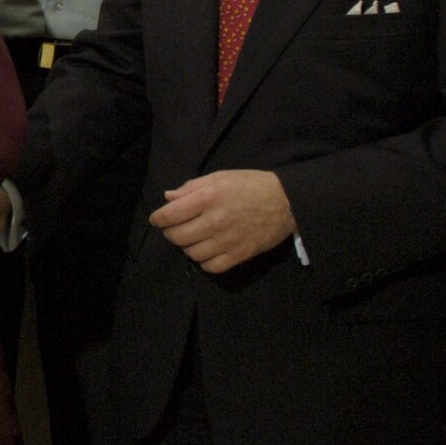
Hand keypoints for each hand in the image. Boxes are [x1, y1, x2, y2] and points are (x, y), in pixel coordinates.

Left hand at [150, 170, 294, 273]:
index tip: (158, 219)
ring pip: (191, 253)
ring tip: (193, 238)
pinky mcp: (239, 255)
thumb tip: (168, 198)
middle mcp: (215, 221)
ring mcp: (227, 241)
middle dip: (170, 232)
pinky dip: (203, 261)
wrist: (287, 202)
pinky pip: (210, 267)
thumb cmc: (251, 185)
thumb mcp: (220, 177)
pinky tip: (207, 251)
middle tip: (176, 228)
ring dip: (187, 247)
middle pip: (176, 236)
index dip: (158, 219)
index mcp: (208, 198)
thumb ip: (192, 187)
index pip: (169, 215)